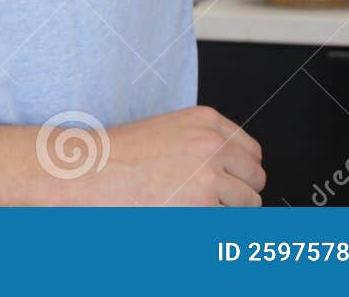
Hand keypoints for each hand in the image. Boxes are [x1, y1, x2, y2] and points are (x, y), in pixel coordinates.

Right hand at [66, 105, 264, 205]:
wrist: (93, 169)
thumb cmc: (120, 154)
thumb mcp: (169, 132)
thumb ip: (202, 145)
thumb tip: (229, 170)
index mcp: (207, 121)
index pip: (252, 151)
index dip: (242, 172)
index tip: (233, 182)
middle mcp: (214, 144)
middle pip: (256, 178)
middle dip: (240, 194)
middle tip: (214, 202)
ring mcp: (211, 174)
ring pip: (248, 204)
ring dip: (227, 212)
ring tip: (197, 211)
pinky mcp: (203, 204)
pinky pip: (227, 223)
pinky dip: (213, 228)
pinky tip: (188, 218)